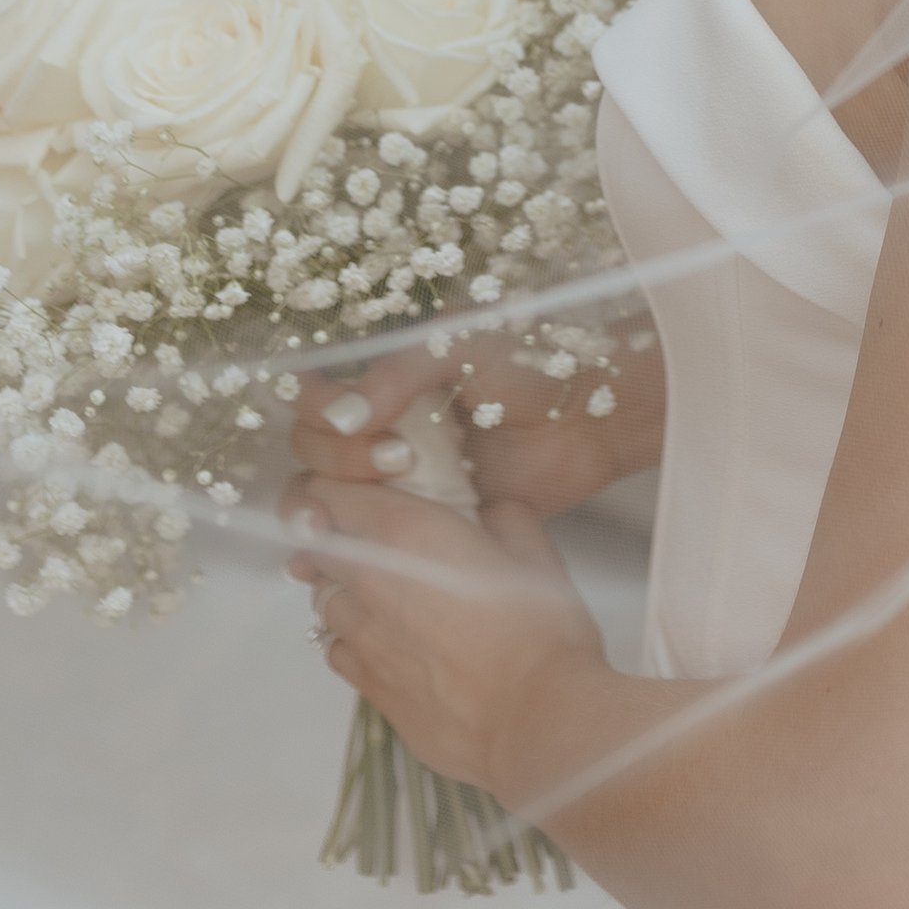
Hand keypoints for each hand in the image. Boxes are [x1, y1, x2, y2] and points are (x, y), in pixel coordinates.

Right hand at [285, 321, 665, 516]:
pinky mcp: (427, 520)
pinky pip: (373, 538)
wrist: (596, 413)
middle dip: (339, 460)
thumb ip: (397, 375)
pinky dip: (345, 550)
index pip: (312, 396)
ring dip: (325, 512)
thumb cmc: (533, 361)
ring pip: (330, 498)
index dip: (316, 411)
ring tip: (341, 528)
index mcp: (383, 377)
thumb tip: (339, 417)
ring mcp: (400, 477)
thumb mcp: (460, 345)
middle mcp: (382, 426)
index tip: (349, 422)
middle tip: (400, 461)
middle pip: (313, 450)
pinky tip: (331, 563)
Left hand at [286, 474, 600, 800]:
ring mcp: (364, 644)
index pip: (329, 497)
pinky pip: (341, 655)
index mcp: (404, 535)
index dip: (328, 490)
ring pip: (325, 606)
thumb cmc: (540, 626)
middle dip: (333, 541)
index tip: (345, 490)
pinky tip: (384, 646)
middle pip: (318, 553)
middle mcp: (369, 585)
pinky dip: (352, 642)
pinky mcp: (372, 693)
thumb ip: (503, 517)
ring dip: (342, 592)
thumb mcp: (535, 552)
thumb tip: (488, 512)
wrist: (536, 720)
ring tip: (375, 594)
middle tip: (363, 538)